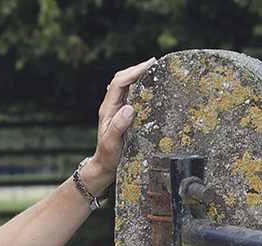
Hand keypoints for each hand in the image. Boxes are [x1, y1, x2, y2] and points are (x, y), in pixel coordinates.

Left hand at [87, 57, 156, 184]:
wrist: (105, 166)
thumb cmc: (107, 156)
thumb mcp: (112, 142)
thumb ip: (118, 126)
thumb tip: (129, 108)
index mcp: (108, 109)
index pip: (118, 83)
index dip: (133, 71)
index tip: (149, 65)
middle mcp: (112, 106)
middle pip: (123, 80)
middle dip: (137, 69)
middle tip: (155, 62)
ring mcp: (118, 110)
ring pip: (128, 86)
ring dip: (140, 76)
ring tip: (156, 69)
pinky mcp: (125, 115)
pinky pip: (133, 96)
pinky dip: (142, 88)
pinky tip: (152, 86)